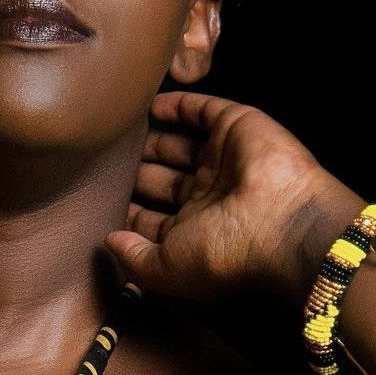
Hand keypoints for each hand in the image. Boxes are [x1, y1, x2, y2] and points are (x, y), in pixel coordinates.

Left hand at [103, 89, 360, 301]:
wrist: (282, 223)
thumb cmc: (224, 255)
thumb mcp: (165, 270)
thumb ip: (132, 258)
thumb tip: (107, 242)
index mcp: (194, 232)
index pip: (152, 219)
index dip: (126, 210)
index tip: (94, 200)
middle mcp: (208, 197)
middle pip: (162, 179)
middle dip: (134, 171)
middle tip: (100, 159)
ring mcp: (222, 161)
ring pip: (177, 145)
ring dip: (150, 138)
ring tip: (116, 129)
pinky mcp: (234, 127)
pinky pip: (200, 110)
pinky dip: (175, 106)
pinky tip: (147, 104)